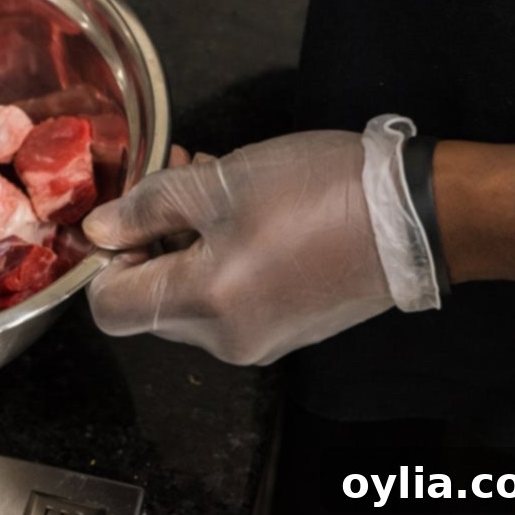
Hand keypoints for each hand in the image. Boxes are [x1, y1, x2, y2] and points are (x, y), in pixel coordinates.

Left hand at [83, 126, 427, 365]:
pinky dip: (219, 254)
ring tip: (204, 175)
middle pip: (149, 300)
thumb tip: (99, 229)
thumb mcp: (217, 184)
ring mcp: (260, 339)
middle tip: (169, 176)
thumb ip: (147, 208)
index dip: (103, 260)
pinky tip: (237, 204)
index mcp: (204, 305)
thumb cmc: (317, 193)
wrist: (415, 215)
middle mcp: (227, 339)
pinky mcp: (287, 327)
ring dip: (185, 237)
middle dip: (148, 238)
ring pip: (190, 293)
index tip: (123, 216)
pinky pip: (229, 297)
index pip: (109, 308)